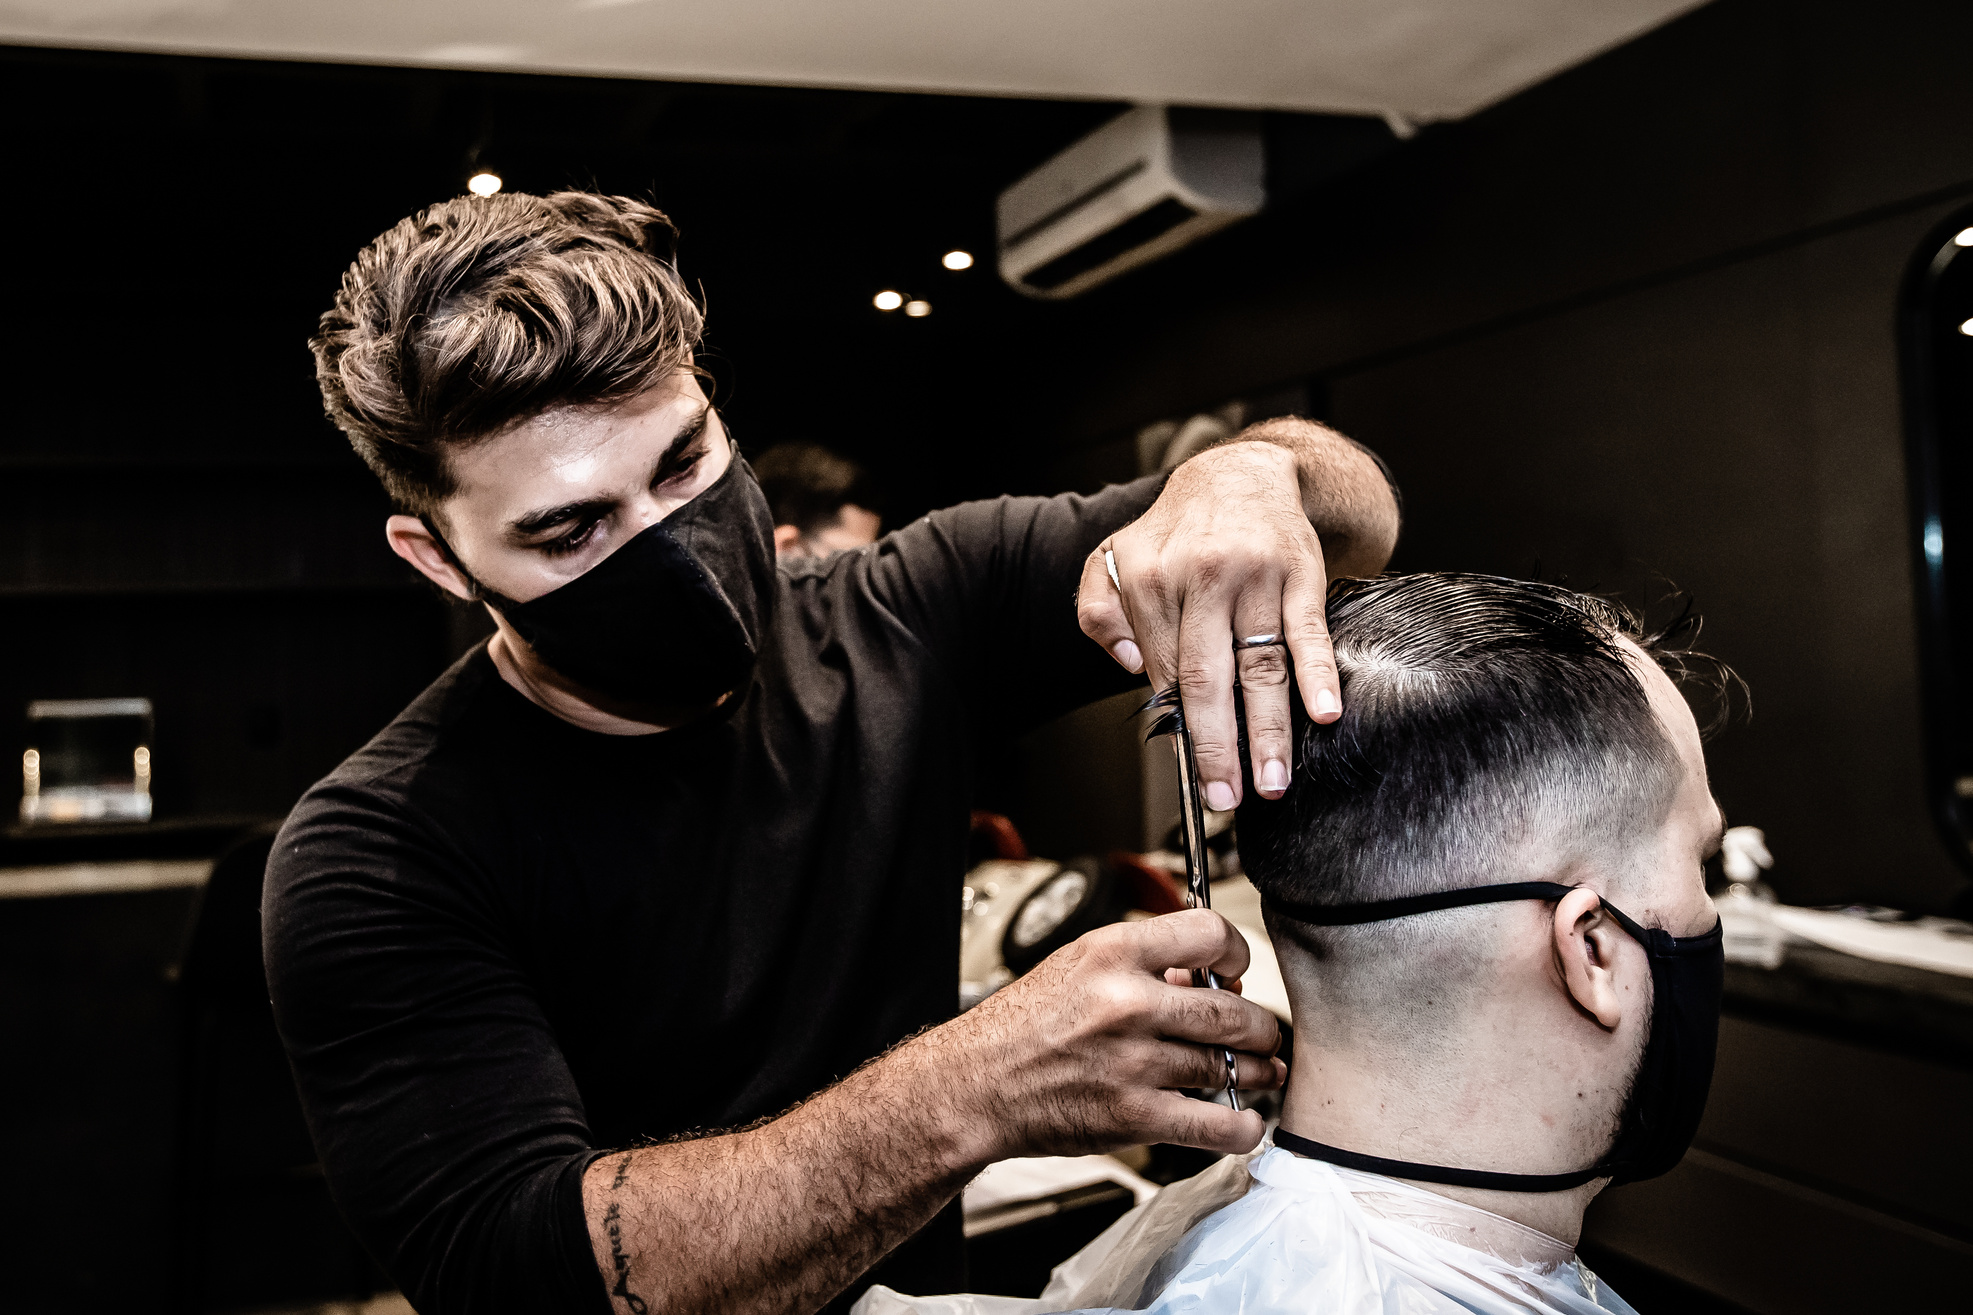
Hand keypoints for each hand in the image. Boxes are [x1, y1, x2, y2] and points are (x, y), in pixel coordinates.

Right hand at [934, 909, 1284, 1161]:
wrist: (977, 1085)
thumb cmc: (1020, 1027)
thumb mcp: (1076, 966)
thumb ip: (1142, 965)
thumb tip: (1205, 980)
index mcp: (1111, 954)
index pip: (1208, 934)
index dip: (1236, 953)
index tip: (1235, 970)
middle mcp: (1126, 1004)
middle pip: (1232, 1011)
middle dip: (1259, 1026)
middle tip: (1261, 1032)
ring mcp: (1133, 1063)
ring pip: (1228, 1066)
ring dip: (1256, 1071)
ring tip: (1260, 1070)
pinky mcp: (1134, 1117)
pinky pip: (1215, 1125)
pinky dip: (1242, 1126)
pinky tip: (1245, 1121)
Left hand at [1080, 439, 1339, 809]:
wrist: (1241, 472)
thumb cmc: (1177, 532)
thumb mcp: (1114, 559)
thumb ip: (1100, 613)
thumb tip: (1132, 668)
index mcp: (1149, 581)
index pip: (1165, 672)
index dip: (1180, 728)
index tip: (1193, 774)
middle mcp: (1200, 577)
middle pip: (1208, 678)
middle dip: (1218, 746)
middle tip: (1226, 796)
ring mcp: (1255, 576)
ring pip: (1261, 666)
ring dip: (1270, 731)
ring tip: (1273, 781)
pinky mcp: (1300, 574)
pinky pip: (1309, 632)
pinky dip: (1319, 674)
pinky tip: (1326, 713)